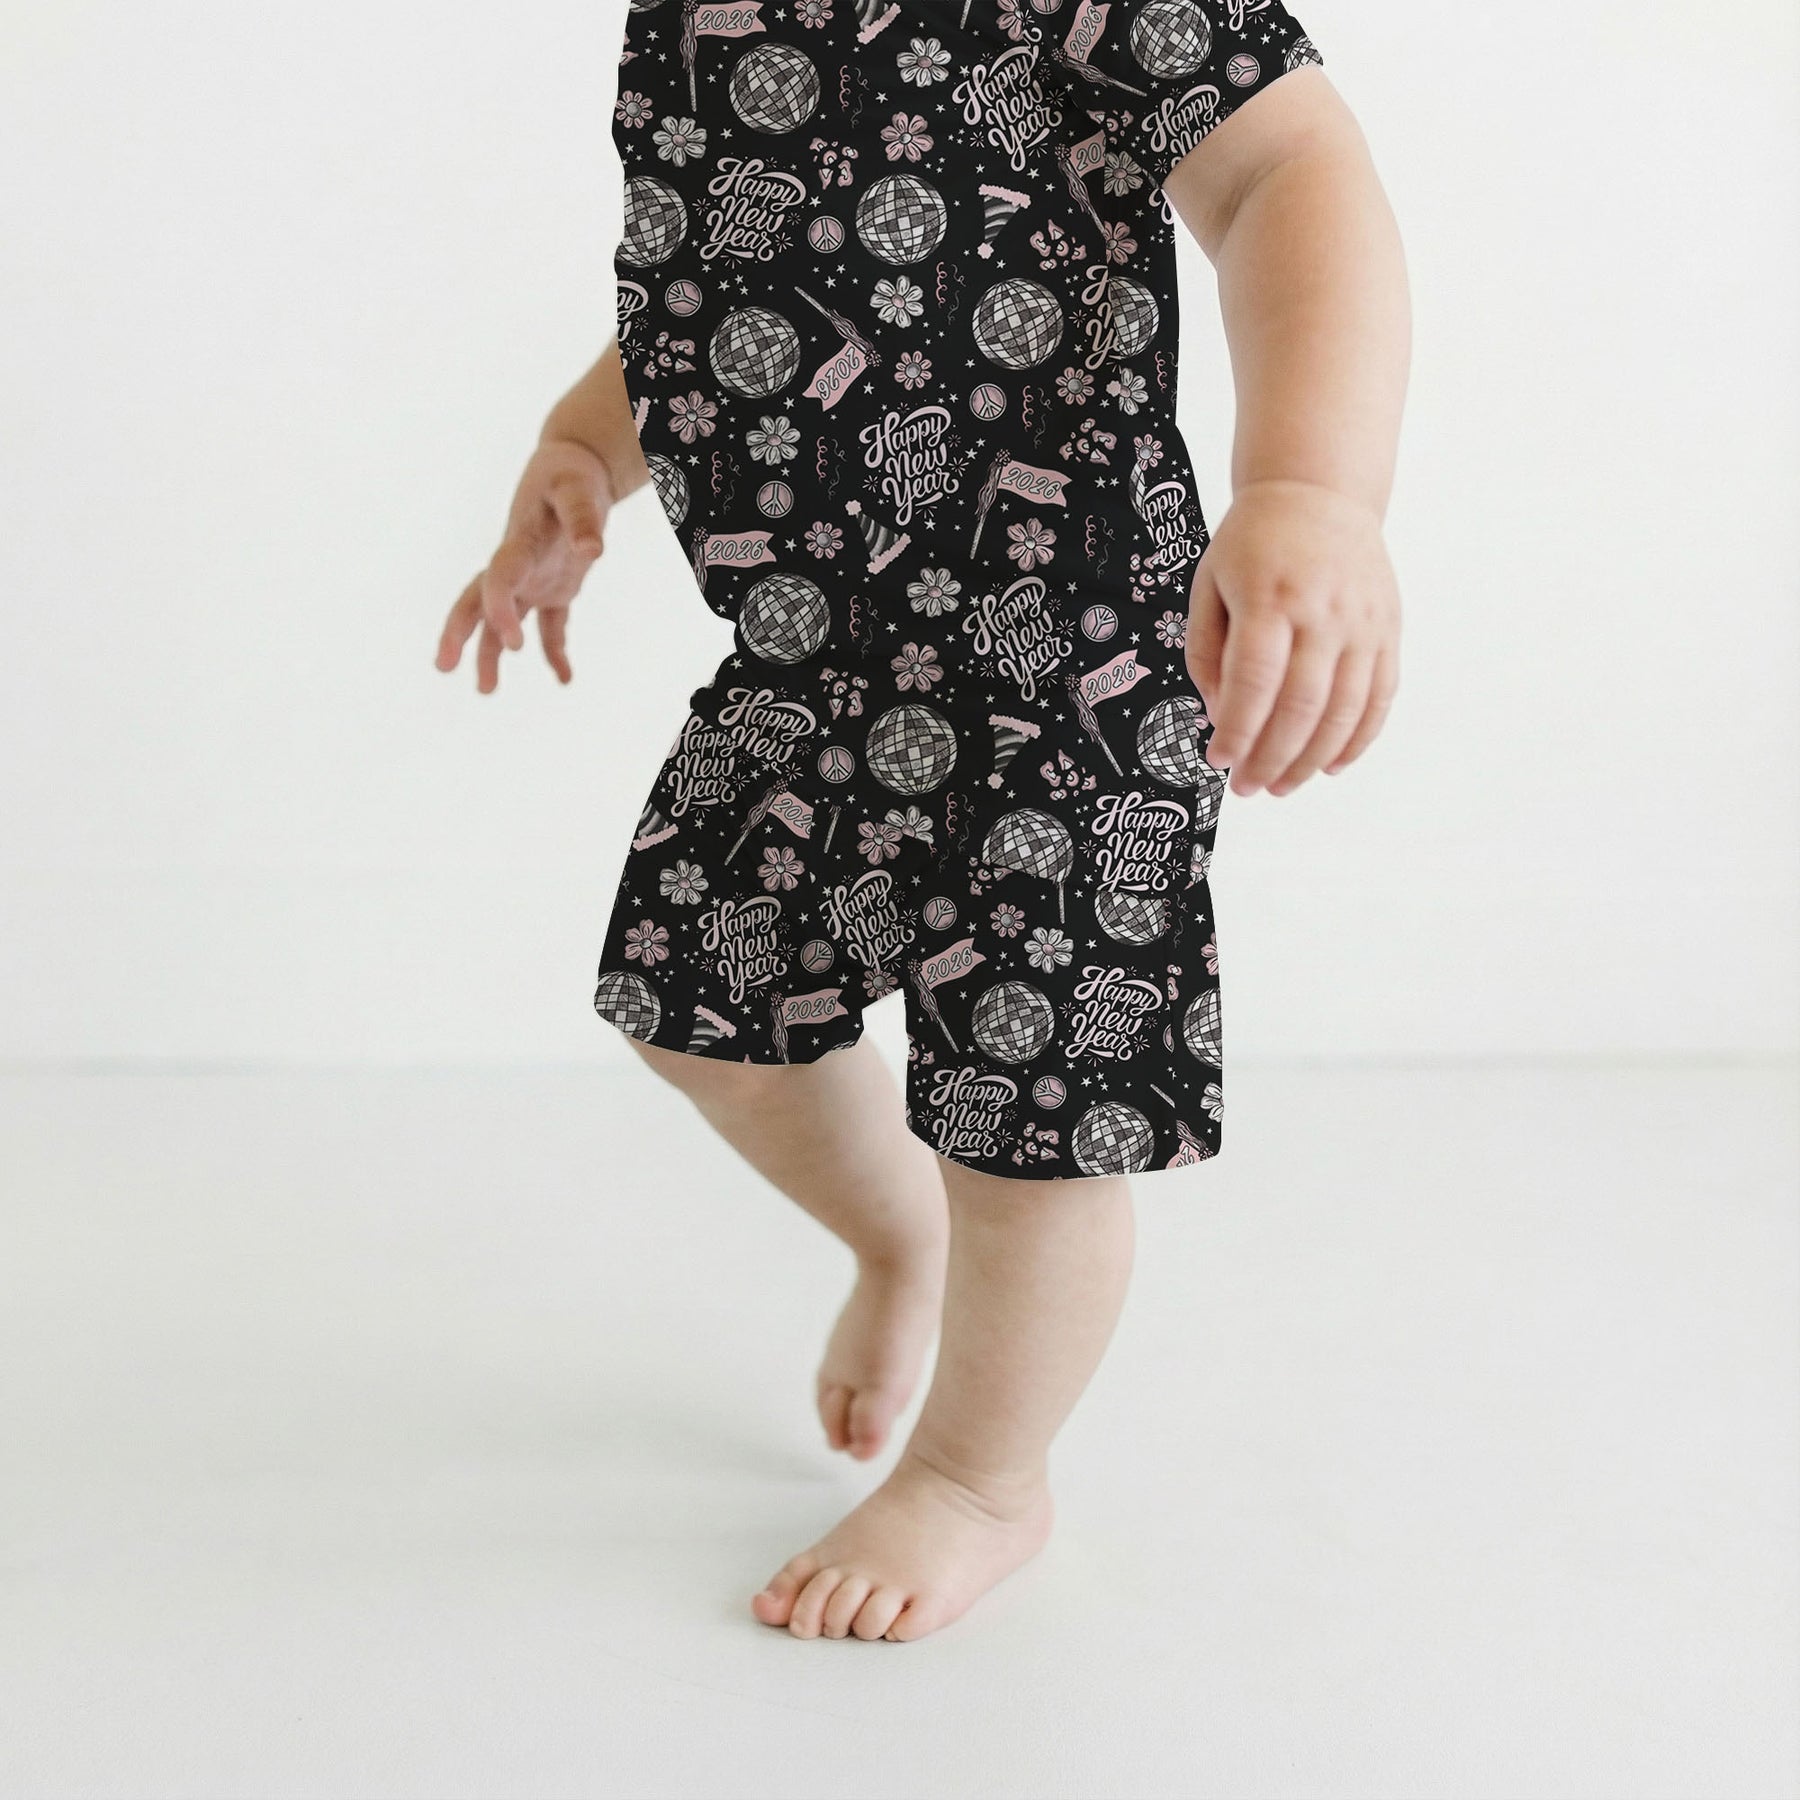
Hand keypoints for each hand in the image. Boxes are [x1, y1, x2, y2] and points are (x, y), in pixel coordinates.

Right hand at [436, 438, 613, 692]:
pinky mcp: (552, 588)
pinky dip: (556, 652)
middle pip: (476, 603)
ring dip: (491, 655)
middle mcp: (516, 567)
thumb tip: (592, 552)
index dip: (499, 611)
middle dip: (461, 635)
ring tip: (486, 691)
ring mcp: (530, 579)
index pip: (498, 580)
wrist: (571, 470)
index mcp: (518, 545)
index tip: (512, 646)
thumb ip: (583, 519)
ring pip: (502, 622)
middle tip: (444, 667)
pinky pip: (550, 625)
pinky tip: (565, 679)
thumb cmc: (570, 477)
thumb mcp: (577, 490)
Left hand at [1184, 480, 1399, 795]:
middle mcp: (1322, 611)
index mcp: (1270, 597)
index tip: (1218, 760)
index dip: (1237, 731)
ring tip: (1282, 785)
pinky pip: (1380, 697)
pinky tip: (1331, 765)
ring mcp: (1362, 623)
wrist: (1318, 492)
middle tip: (1247, 787)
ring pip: (1344, 711)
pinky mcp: (1387, 630)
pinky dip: (1358, 739)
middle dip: (1271, 758)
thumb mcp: (1209, 585)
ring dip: (1311, 759)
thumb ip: (1207, 653)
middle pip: (1301, 706)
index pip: (1254, 682)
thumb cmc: (1252, 544)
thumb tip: (1220, 717)